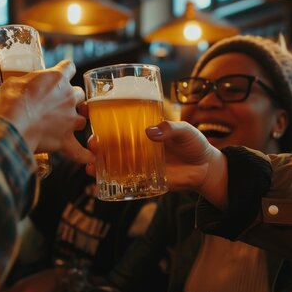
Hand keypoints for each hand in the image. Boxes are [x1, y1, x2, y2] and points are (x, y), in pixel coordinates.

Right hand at [0, 60, 92, 164]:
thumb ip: (26, 83)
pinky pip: (80, 151)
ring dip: (76, 121)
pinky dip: (85, 155)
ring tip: (66, 125)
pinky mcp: (65, 139)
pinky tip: (90, 157)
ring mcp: (70, 119)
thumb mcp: (15, 82)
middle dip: (72, 98)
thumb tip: (24, 89)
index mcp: (57, 78)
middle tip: (59, 103)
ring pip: (83, 119)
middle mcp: (68, 97)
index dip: (65, 71)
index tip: (61, 75)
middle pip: (80, 94)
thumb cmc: (11, 99)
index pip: (69, 67)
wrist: (13, 122)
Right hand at [86, 121, 227, 206]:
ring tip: (91, 164)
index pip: (118, 120)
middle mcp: (136, 144)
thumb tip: (150, 132)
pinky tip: (101, 179)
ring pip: (111, 162)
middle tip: (94, 144)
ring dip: (97, 163)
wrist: (205, 168)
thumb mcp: (185, 130)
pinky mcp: (142, 179)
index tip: (87, 111)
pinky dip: (109, 180)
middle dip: (95, 143)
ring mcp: (137, 162)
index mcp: (142, 128)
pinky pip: (123, 180)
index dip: (100, 116)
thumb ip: (170, 129)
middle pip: (109, 143)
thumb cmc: (194, 143)